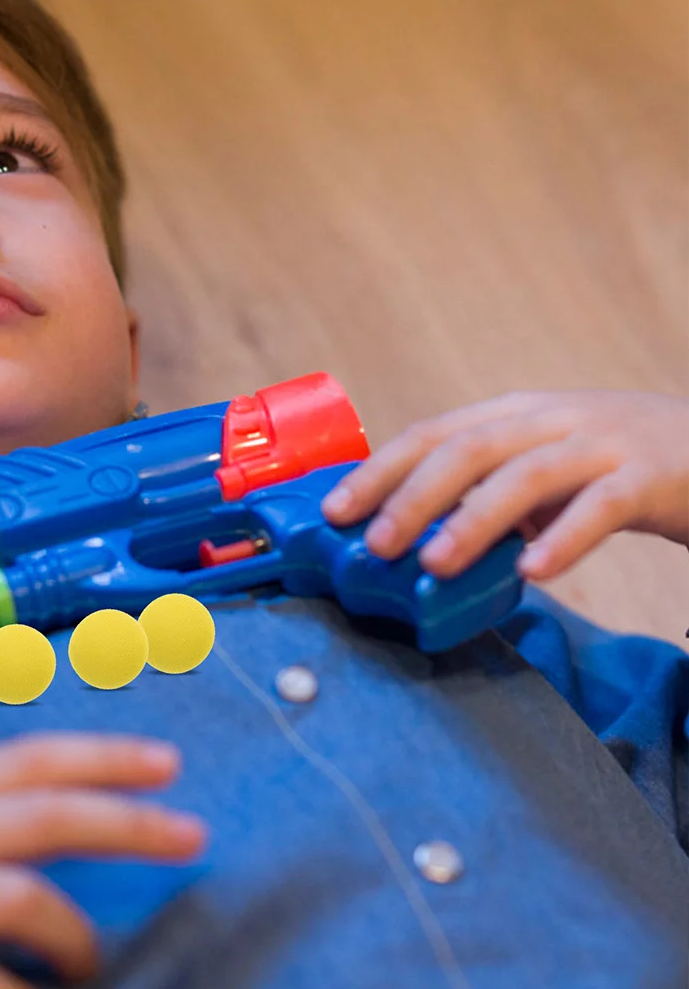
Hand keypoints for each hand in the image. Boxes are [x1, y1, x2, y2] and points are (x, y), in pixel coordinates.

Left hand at [321, 390, 688, 580]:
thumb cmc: (611, 464)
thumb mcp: (538, 467)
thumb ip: (483, 493)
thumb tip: (412, 538)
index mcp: (513, 415)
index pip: (432, 434)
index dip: (380, 471)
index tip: (336, 512)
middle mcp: (550, 419)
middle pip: (467, 448)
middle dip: (412, 495)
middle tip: (374, 544)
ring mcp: (602, 442)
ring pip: (525, 474)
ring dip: (473, 519)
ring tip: (434, 563)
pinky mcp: (652, 475)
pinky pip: (603, 507)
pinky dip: (564, 538)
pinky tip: (533, 572)